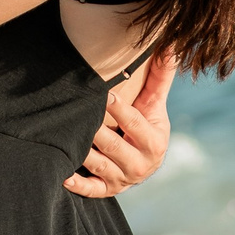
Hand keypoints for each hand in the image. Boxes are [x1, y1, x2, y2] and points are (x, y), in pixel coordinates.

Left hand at [66, 50, 175, 197]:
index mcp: (154, 142)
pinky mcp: (108, 190)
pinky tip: (64, 176)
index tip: (104, 94)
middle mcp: (140, 165)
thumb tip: (171, 44)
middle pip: (113, 146)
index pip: (135, 124)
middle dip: (95, 131)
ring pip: (99, 165)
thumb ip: (160, 77)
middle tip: (76, 113)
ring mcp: (123, 179)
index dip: (119, 110)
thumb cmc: (147, 124)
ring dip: (81, 153)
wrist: (144, 160)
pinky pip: (92, 190)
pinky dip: (78, 185)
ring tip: (64, 138)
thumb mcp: (155, 104)